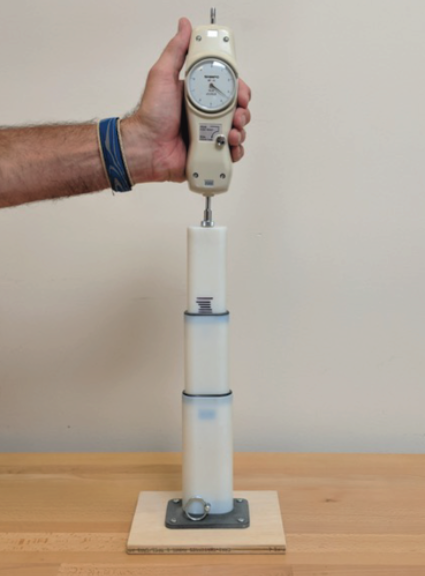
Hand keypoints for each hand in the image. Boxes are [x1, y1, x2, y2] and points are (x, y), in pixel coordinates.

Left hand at [122, 17, 250, 183]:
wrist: (146, 147)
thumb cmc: (151, 115)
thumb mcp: (162, 75)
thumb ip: (176, 50)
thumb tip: (184, 26)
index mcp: (198, 96)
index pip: (227, 88)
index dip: (239, 90)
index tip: (240, 93)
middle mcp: (205, 115)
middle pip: (237, 110)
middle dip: (242, 112)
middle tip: (237, 115)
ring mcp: (208, 135)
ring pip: (236, 131)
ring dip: (240, 131)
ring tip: (231, 133)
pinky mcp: (209, 153)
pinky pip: (230, 153)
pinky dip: (235, 151)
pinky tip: (229, 147)